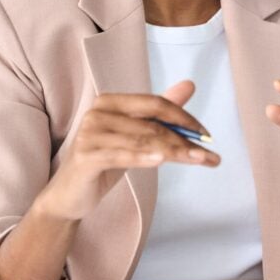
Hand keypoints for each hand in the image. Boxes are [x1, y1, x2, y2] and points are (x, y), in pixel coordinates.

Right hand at [36, 80, 219, 220]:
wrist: (69, 194)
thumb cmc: (104, 161)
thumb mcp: (135, 136)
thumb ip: (160, 112)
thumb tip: (189, 85)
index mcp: (110, 101)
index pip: (155, 104)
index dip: (184, 117)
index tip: (206, 135)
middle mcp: (98, 112)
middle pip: (152, 123)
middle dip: (185, 139)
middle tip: (209, 154)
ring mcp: (89, 133)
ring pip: (143, 140)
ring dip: (175, 152)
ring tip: (199, 160)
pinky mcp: (85, 156)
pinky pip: (122, 155)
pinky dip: (144, 157)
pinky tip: (163, 161)